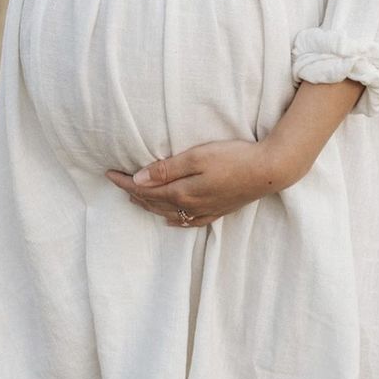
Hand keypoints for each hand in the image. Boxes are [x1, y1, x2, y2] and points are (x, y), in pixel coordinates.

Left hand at [105, 136, 304, 227]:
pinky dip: (174, 220)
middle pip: (154, 203)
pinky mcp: (219, 210)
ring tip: (136, 198)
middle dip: (133, 193)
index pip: (145, 189)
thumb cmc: (233, 158)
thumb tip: (138, 180)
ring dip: (149, 206)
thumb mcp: (197, 157)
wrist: (269, 170)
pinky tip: (170, 220)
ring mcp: (206, 210)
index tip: (109, 174)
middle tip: (118, 183)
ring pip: (169, 213)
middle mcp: (190, 206)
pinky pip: (189, 221)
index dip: (125, 182)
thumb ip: (167, 169)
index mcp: (182, 192)